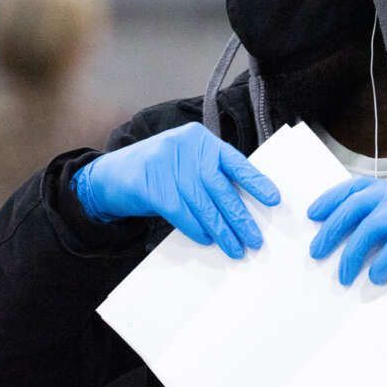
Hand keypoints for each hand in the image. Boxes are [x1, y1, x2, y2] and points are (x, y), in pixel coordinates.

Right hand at [73, 122, 279, 258]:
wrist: (112, 175)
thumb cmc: (159, 171)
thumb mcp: (186, 162)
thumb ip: (210, 174)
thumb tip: (243, 206)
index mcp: (200, 139)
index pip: (234, 161)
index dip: (255, 181)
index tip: (274, 199)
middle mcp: (185, 146)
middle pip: (218, 186)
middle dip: (238, 216)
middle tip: (254, 239)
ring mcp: (165, 163)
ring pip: (201, 202)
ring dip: (220, 229)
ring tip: (234, 247)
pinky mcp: (149, 183)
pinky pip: (179, 210)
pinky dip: (195, 227)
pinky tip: (206, 239)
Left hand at [307, 177, 386, 294]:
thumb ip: (376, 230)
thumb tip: (334, 243)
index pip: (357, 187)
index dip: (332, 198)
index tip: (313, 215)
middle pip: (358, 205)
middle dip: (332, 228)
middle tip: (316, 251)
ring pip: (372, 226)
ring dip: (352, 253)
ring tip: (344, 275)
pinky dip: (382, 263)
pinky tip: (375, 277)